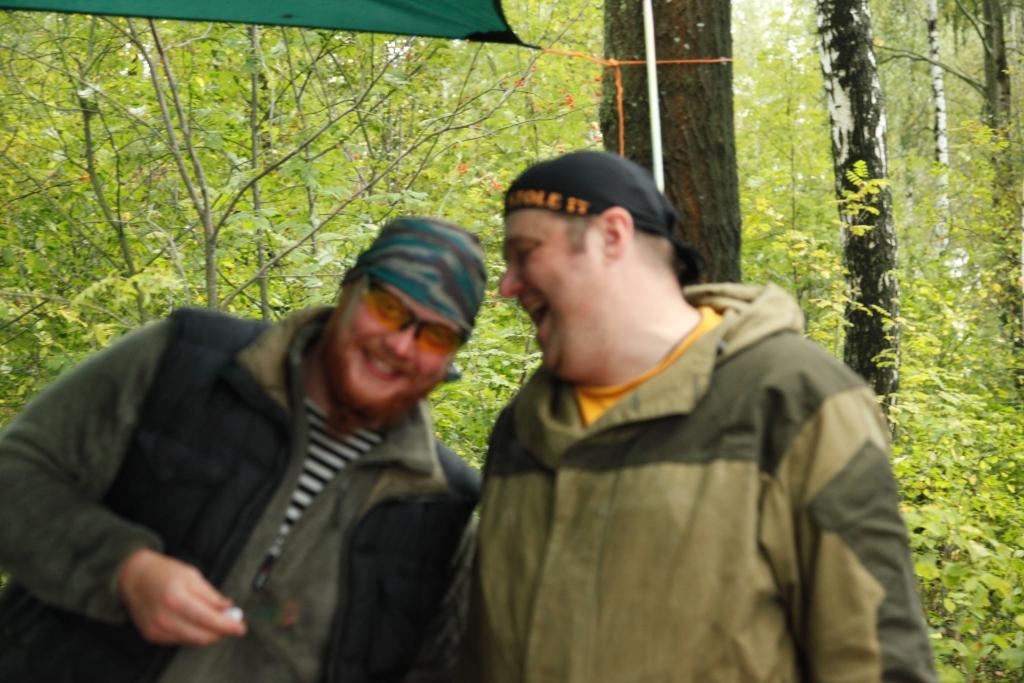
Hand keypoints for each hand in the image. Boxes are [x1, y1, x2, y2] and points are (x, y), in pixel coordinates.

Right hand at [117, 547, 246, 645]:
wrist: (135, 578)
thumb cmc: (164, 573)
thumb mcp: (192, 576)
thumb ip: (211, 595)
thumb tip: (228, 608)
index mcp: (176, 599)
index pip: (207, 619)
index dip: (227, 626)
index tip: (241, 627)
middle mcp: (164, 618)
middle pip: (201, 636)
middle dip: (221, 632)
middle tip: (233, 624)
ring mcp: (157, 630)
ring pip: (193, 641)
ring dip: (209, 633)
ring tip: (216, 619)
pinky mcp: (153, 636)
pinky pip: (181, 640)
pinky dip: (193, 633)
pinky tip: (196, 621)